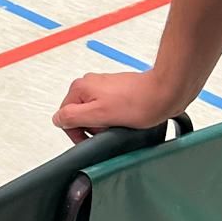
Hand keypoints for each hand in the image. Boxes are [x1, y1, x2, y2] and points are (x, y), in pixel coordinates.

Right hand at [52, 68, 191, 143]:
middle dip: (92, 127)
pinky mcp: (116, 90)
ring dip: (104, 122)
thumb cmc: (139, 103)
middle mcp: (89, 83)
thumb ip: (73, 116)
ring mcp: (103, 85)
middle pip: (80, 114)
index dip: (78, 131)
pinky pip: (108, 109)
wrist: (164, 93)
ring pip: (94, 113)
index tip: (93, 137)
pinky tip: (126, 118)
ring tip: (119, 123)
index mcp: (80, 87)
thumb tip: (57, 119)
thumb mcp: (99, 115)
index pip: (65, 116)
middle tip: (108, 129)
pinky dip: (115, 117)